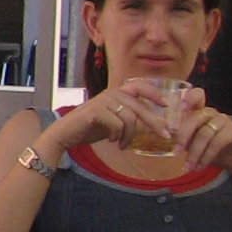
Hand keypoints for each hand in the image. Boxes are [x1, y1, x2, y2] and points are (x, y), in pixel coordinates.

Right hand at [50, 78, 173, 155]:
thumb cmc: (89, 128)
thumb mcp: (113, 120)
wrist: (65, 134)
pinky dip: (117, 136)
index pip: (139, 86)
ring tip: (123, 145)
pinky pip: (117, 125)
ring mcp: (103, 101)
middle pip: (140, 107)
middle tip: (165, 136)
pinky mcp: (96, 111)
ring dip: (129, 136)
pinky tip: (111, 140)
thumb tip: (153, 125)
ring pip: (130, 119)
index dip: (154, 93)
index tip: (166, 104)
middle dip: (155, 123)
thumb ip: (128, 118)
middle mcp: (111, 94)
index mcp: (116, 93)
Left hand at [169, 88, 231, 175]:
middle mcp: (212, 113)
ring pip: (205, 133)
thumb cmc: (210, 150)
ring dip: (194, 153)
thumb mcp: (192, 143)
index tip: (179, 107)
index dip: (188, 97)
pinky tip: (200, 166)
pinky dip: (206, 156)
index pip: (196, 95)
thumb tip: (163, 137)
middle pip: (195, 118)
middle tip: (176, 152)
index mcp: (200, 112)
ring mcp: (225, 121)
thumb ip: (181, 136)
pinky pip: (217, 142)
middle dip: (183, 136)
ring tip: (188, 166)